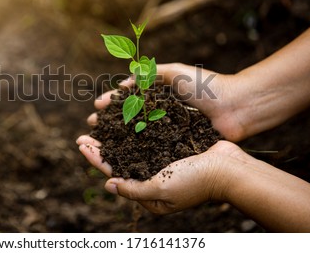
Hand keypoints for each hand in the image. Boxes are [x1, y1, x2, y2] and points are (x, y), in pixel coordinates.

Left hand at [76, 136, 242, 213]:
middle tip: (85, 131)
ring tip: (102, 122)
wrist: (228, 168)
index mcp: (147, 192)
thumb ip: (133, 189)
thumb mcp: (160, 191)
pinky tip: (126, 117)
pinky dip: (134, 127)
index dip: (95, 158)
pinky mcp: (171, 147)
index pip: (113, 173)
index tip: (81, 143)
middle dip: (101, 146)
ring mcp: (161, 161)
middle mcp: (151, 177)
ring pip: (131, 146)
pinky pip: (148, 136)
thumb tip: (108, 184)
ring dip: (115, 135)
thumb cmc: (195, 182)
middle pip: (119, 159)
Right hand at [88, 63, 247, 141]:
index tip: (97, 107)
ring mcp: (168, 131)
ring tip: (99, 141)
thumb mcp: (174, 72)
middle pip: (128, 118)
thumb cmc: (207, 85)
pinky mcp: (177, 147)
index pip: (129, 99)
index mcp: (159, 95)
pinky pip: (153, 148)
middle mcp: (160, 114)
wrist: (237, 106)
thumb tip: (122, 85)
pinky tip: (121, 155)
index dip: (112, 103)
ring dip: (117, 138)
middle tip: (91, 126)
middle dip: (108, 122)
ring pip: (137, 135)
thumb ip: (148, 74)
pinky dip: (136, 151)